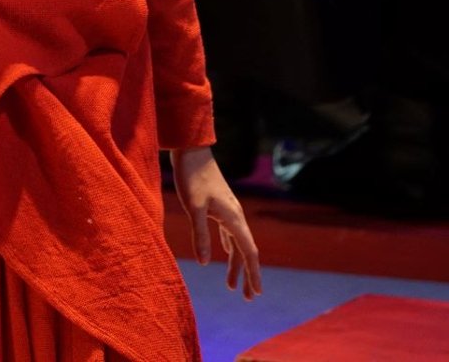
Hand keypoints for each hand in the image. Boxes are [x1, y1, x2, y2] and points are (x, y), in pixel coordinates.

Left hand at [171, 146, 262, 299]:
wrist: (191, 151)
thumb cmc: (192, 177)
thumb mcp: (194, 207)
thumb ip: (200, 234)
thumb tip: (206, 263)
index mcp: (233, 218)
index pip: (248, 252)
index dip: (253, 274)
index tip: (256, 293)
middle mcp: (235, 216)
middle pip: (246, 251)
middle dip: (247, 275)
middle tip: (247, 298)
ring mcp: (228, 211)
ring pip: (237, 244)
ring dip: (236, 264)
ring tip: (232, 286)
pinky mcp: (219, 207)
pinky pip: (228, 234)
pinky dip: (228, 248)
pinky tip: (224, 255)